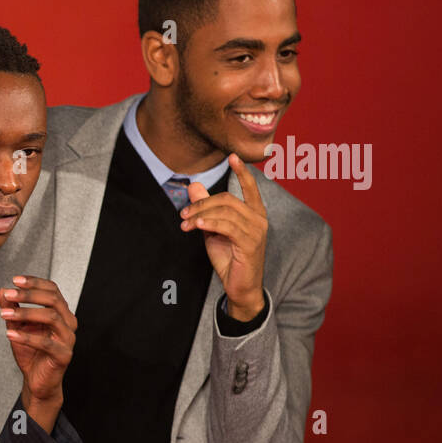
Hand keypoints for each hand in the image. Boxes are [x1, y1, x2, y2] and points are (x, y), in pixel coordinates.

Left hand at [0, 275, 75, 432]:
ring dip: (25, 313)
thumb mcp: (17, 327)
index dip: (34, 283)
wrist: (36, 380)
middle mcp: (68, 322)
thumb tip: (2, 291)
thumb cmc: (30, 352)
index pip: (52, 289)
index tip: (14, 280)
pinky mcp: (64, 355)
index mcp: (61, 312)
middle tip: (8, 295)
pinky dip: (26, 337)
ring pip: (51, 317)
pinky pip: (46, 342)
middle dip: (29, 295)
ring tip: (4, 314)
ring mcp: (68, 339)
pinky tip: (9, 334)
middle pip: (53, 299)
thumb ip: (12, 309)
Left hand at [180, 153, 267, 319]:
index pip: (250, 188)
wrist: (240, 286)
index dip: (242, 172)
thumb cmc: (229, 257)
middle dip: (201, 203)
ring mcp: (256, 230)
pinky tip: (196, 225)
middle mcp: (258, 219)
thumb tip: (194, 186)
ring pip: (225, 212)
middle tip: (183, 213)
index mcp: (254, 213)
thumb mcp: (213, 229)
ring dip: (200, 215)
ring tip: (185, 223)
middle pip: (227, 199)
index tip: (233, 156)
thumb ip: (206, 208)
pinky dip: (210, 223)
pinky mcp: (250, 243)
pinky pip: (227, 227)